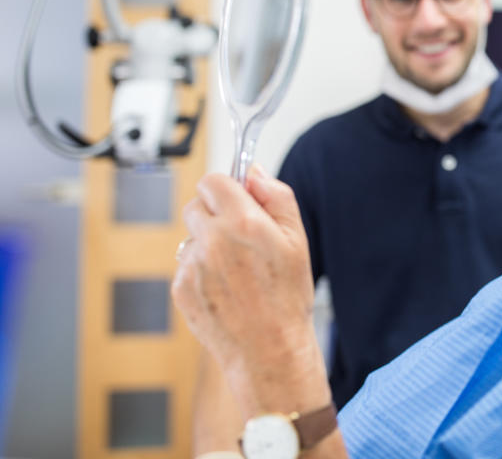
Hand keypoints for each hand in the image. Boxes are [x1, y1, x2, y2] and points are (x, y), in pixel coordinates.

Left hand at [172, 165, 328, 415]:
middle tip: (240, 238)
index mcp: (243, 222)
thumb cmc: (287, 298)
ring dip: (207, 244)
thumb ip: (277, 197)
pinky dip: (201, 272)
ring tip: (236, 271)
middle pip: (196, 205)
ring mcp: (192, 265)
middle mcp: (213, 240)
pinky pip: (186, 265)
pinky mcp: (180, 288)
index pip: (213, 181)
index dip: (226, 188)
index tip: (237, 200)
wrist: (269, 352)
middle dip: (215, 214)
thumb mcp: (297, 240)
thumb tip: (254, 173)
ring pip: (191, 237)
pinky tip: (226, 290)